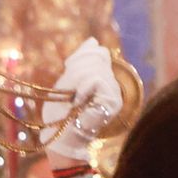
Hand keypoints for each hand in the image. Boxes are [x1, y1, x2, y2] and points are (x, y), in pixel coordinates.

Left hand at [42, 37, 119, 160]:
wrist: (62, 137)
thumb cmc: (61, 113)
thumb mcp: (69, 80)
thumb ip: (81, 61)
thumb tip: (93, 40)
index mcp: (104, 78)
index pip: (99, 52)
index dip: (80, 57)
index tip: (68, 70)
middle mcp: (114, 84)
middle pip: (97, 57)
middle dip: (77, 70)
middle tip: (70, 91)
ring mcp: (116, 92)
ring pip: (95, 68)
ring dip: (77, 81)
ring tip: (74, 99)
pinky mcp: (113, 99)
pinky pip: (95, 79)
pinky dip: (82, 88)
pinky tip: (78, 101)